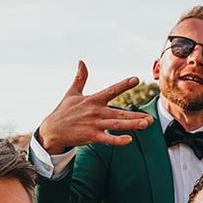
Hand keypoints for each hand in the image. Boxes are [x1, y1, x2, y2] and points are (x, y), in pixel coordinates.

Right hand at [38, 61, 154, 153]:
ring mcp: (94, 124)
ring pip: (117, 125)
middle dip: (135, 115)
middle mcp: (95, 112)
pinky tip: (129, 140)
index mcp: (93, 100)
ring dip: (132, 125)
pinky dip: (117, 140)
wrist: (52, 130)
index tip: (136, 79)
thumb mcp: (72, 93)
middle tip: (151, 118)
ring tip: (145, 124)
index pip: (111, 90)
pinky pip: (107, 139)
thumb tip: (81, 61)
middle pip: (119, 113)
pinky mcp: (91, 136)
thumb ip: (80, 78)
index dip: (123, 85)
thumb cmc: (64, 111)